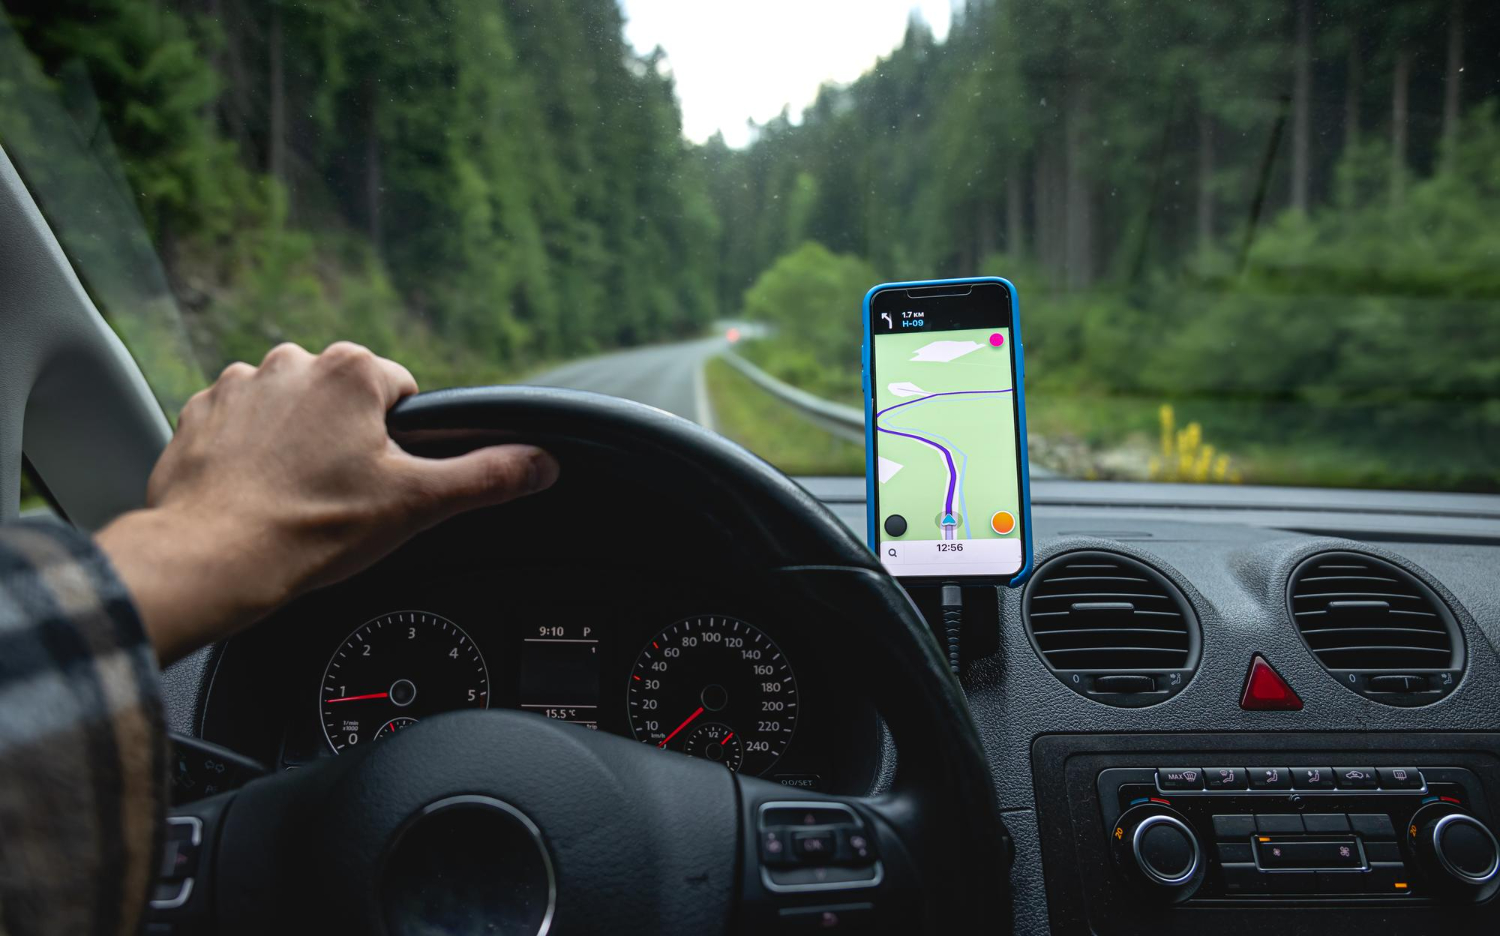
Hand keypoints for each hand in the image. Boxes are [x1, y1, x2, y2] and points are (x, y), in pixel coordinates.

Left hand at [96, 342, 557, 663]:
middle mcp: (293, 361)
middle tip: (340, 499)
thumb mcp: (418, 505)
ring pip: (293, 412)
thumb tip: (543, 463)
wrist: (209, 561)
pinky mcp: (198, 415)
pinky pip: (240, 427)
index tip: (382, 484)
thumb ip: (488, 477)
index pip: (404, 396)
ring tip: (295, 501)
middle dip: (349, 443)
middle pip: (346, 401)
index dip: (402, 446)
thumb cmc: (311, 531)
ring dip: (298, 445)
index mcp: (353, 371)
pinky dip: (251, 456)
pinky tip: (256, 497)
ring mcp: (238, 385)